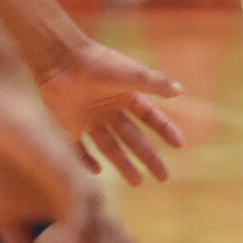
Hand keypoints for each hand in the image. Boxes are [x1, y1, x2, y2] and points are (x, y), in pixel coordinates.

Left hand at [35, 38, 184, 184]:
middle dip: (148, 157)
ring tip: (137, 182)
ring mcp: (90, 118)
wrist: (62, 60)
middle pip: (133, 138)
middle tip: (163, 177)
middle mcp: (110, 109)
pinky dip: (86, 159)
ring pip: (110, 147)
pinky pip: (79, 147)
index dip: (165, 130)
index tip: (180, 145)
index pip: (151, 118)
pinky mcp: (69, 124)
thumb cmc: (100, 64)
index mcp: (127, 96)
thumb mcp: (132, 74)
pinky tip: (98, 171)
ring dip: (123, 164)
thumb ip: (155, 83)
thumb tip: (180, 91)